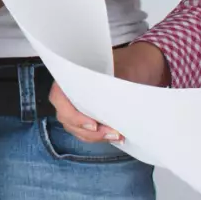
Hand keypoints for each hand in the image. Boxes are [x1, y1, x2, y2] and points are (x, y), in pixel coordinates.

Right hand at [49, 43, 169, 142]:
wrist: (141, 66)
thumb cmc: (129, 63)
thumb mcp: (123, 70)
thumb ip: (112, 86)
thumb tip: (110, 106)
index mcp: (71, 74)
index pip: (58, 97)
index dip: (72, 114)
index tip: (93, 124)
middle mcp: (70, 91)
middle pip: (66, 118)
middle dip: (88, 130)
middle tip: (112, 133)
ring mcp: (78, 105)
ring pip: (76, 128)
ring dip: (96, 136)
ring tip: (118, 135)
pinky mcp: (89, 115)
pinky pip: (86, 131)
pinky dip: (100, 136)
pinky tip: (117, 136)